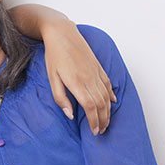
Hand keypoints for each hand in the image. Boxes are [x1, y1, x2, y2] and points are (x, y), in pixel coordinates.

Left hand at [42, 20, 115, 134]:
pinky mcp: (98, 67)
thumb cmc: (54, 55)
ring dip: (108, 111)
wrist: (62, 33)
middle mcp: (89, 78)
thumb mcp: (51, 78)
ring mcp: (96, 72)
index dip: (94, 121)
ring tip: (106, 121)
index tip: (95, 131)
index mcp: (76, 82)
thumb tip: (69, 115)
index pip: (90, 107)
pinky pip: (107, 84)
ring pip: (106, 96)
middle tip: (101, 131)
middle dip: (103, 120)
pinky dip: (111, 95)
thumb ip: (60, 97)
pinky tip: (112, 102)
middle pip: (101, 104)